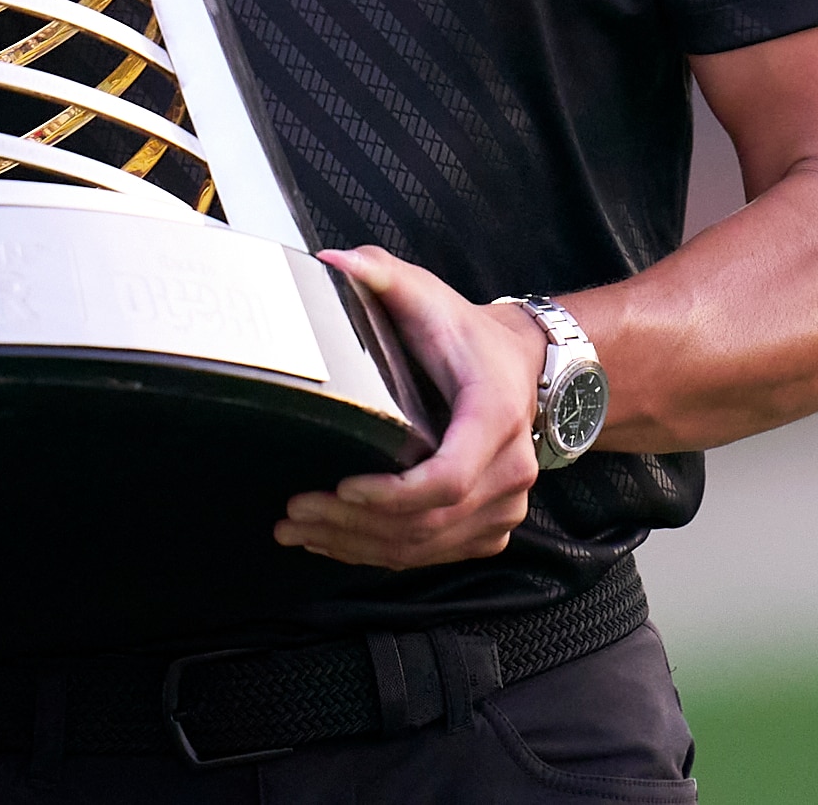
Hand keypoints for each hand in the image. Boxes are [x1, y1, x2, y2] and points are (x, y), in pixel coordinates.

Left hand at [279, 249, 546, 568]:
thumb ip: (383, 274)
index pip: (447, 477)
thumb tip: (333, 261)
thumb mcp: (429, 297)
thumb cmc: (466, 335)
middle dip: (353, 524)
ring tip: (299, 532)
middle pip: (427, 522)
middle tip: (295, 514)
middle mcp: (511, 469)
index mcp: (496, 414)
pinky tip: (335, 544)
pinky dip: (381, 555)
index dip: (392, 495)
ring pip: (426, 547)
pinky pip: (435, 555)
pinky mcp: (492, 526)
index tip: (341, 487)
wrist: (522, 366)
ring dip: (357, 546)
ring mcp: (507, 505)